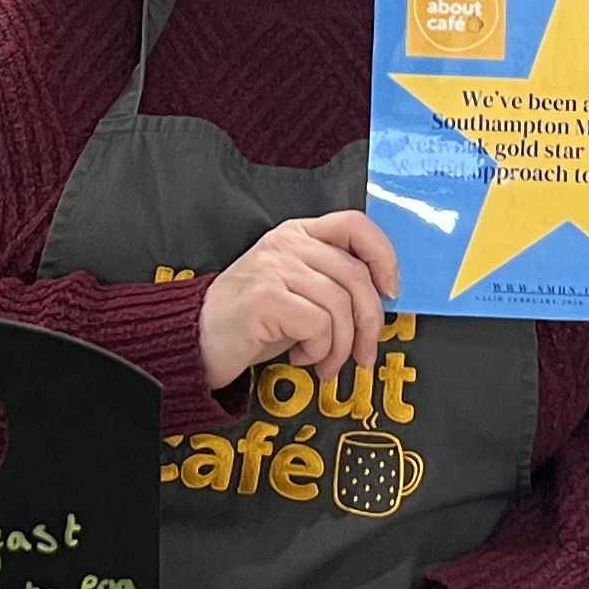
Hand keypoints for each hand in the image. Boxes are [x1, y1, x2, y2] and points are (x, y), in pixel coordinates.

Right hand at [196, 211, 399, 390]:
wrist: (197, 339)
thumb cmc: (251, 319)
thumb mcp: (296, 289)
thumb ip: (332, 282)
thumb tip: (381, 300)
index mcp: (297, 234)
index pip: (355, 225)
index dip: (384, 256)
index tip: (391, 290)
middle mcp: (286, 244)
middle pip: (356, 275)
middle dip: (369, 323)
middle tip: (364, 354)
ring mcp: (274, 268)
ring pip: (340, 305)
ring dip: (341, 347)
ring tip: (325, 362)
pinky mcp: (265, 299)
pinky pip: (319, 326)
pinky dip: (320, 351)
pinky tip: (301, 357)